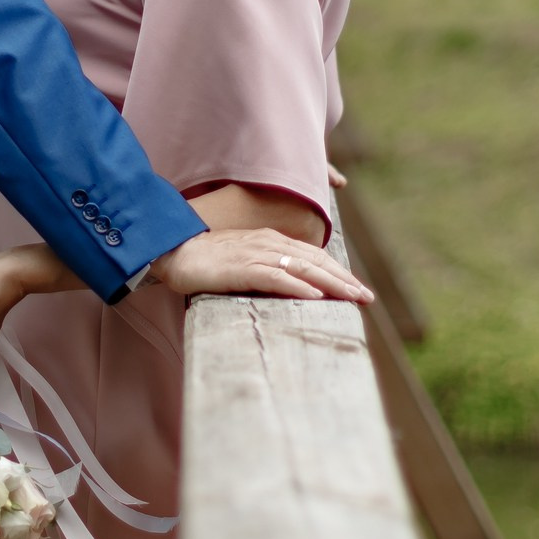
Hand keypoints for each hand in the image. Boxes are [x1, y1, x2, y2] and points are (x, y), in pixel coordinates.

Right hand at [146, 228, 372, 303]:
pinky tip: (315, 297)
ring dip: (331, 284)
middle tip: (366, 297)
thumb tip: (290, 286)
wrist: (172, 251)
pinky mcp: (242, 268)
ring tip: (352, 297)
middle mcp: (268, 243)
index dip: (337, 272)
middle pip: (316, 261)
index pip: (313, 256)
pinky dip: (298, 286)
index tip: (356, 288)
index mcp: (270, 240)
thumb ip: (266, 268)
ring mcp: (256, 254)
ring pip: (303, 268)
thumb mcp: (242, 261)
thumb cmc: (205, 260)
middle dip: (344, 280)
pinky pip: (276, 277)